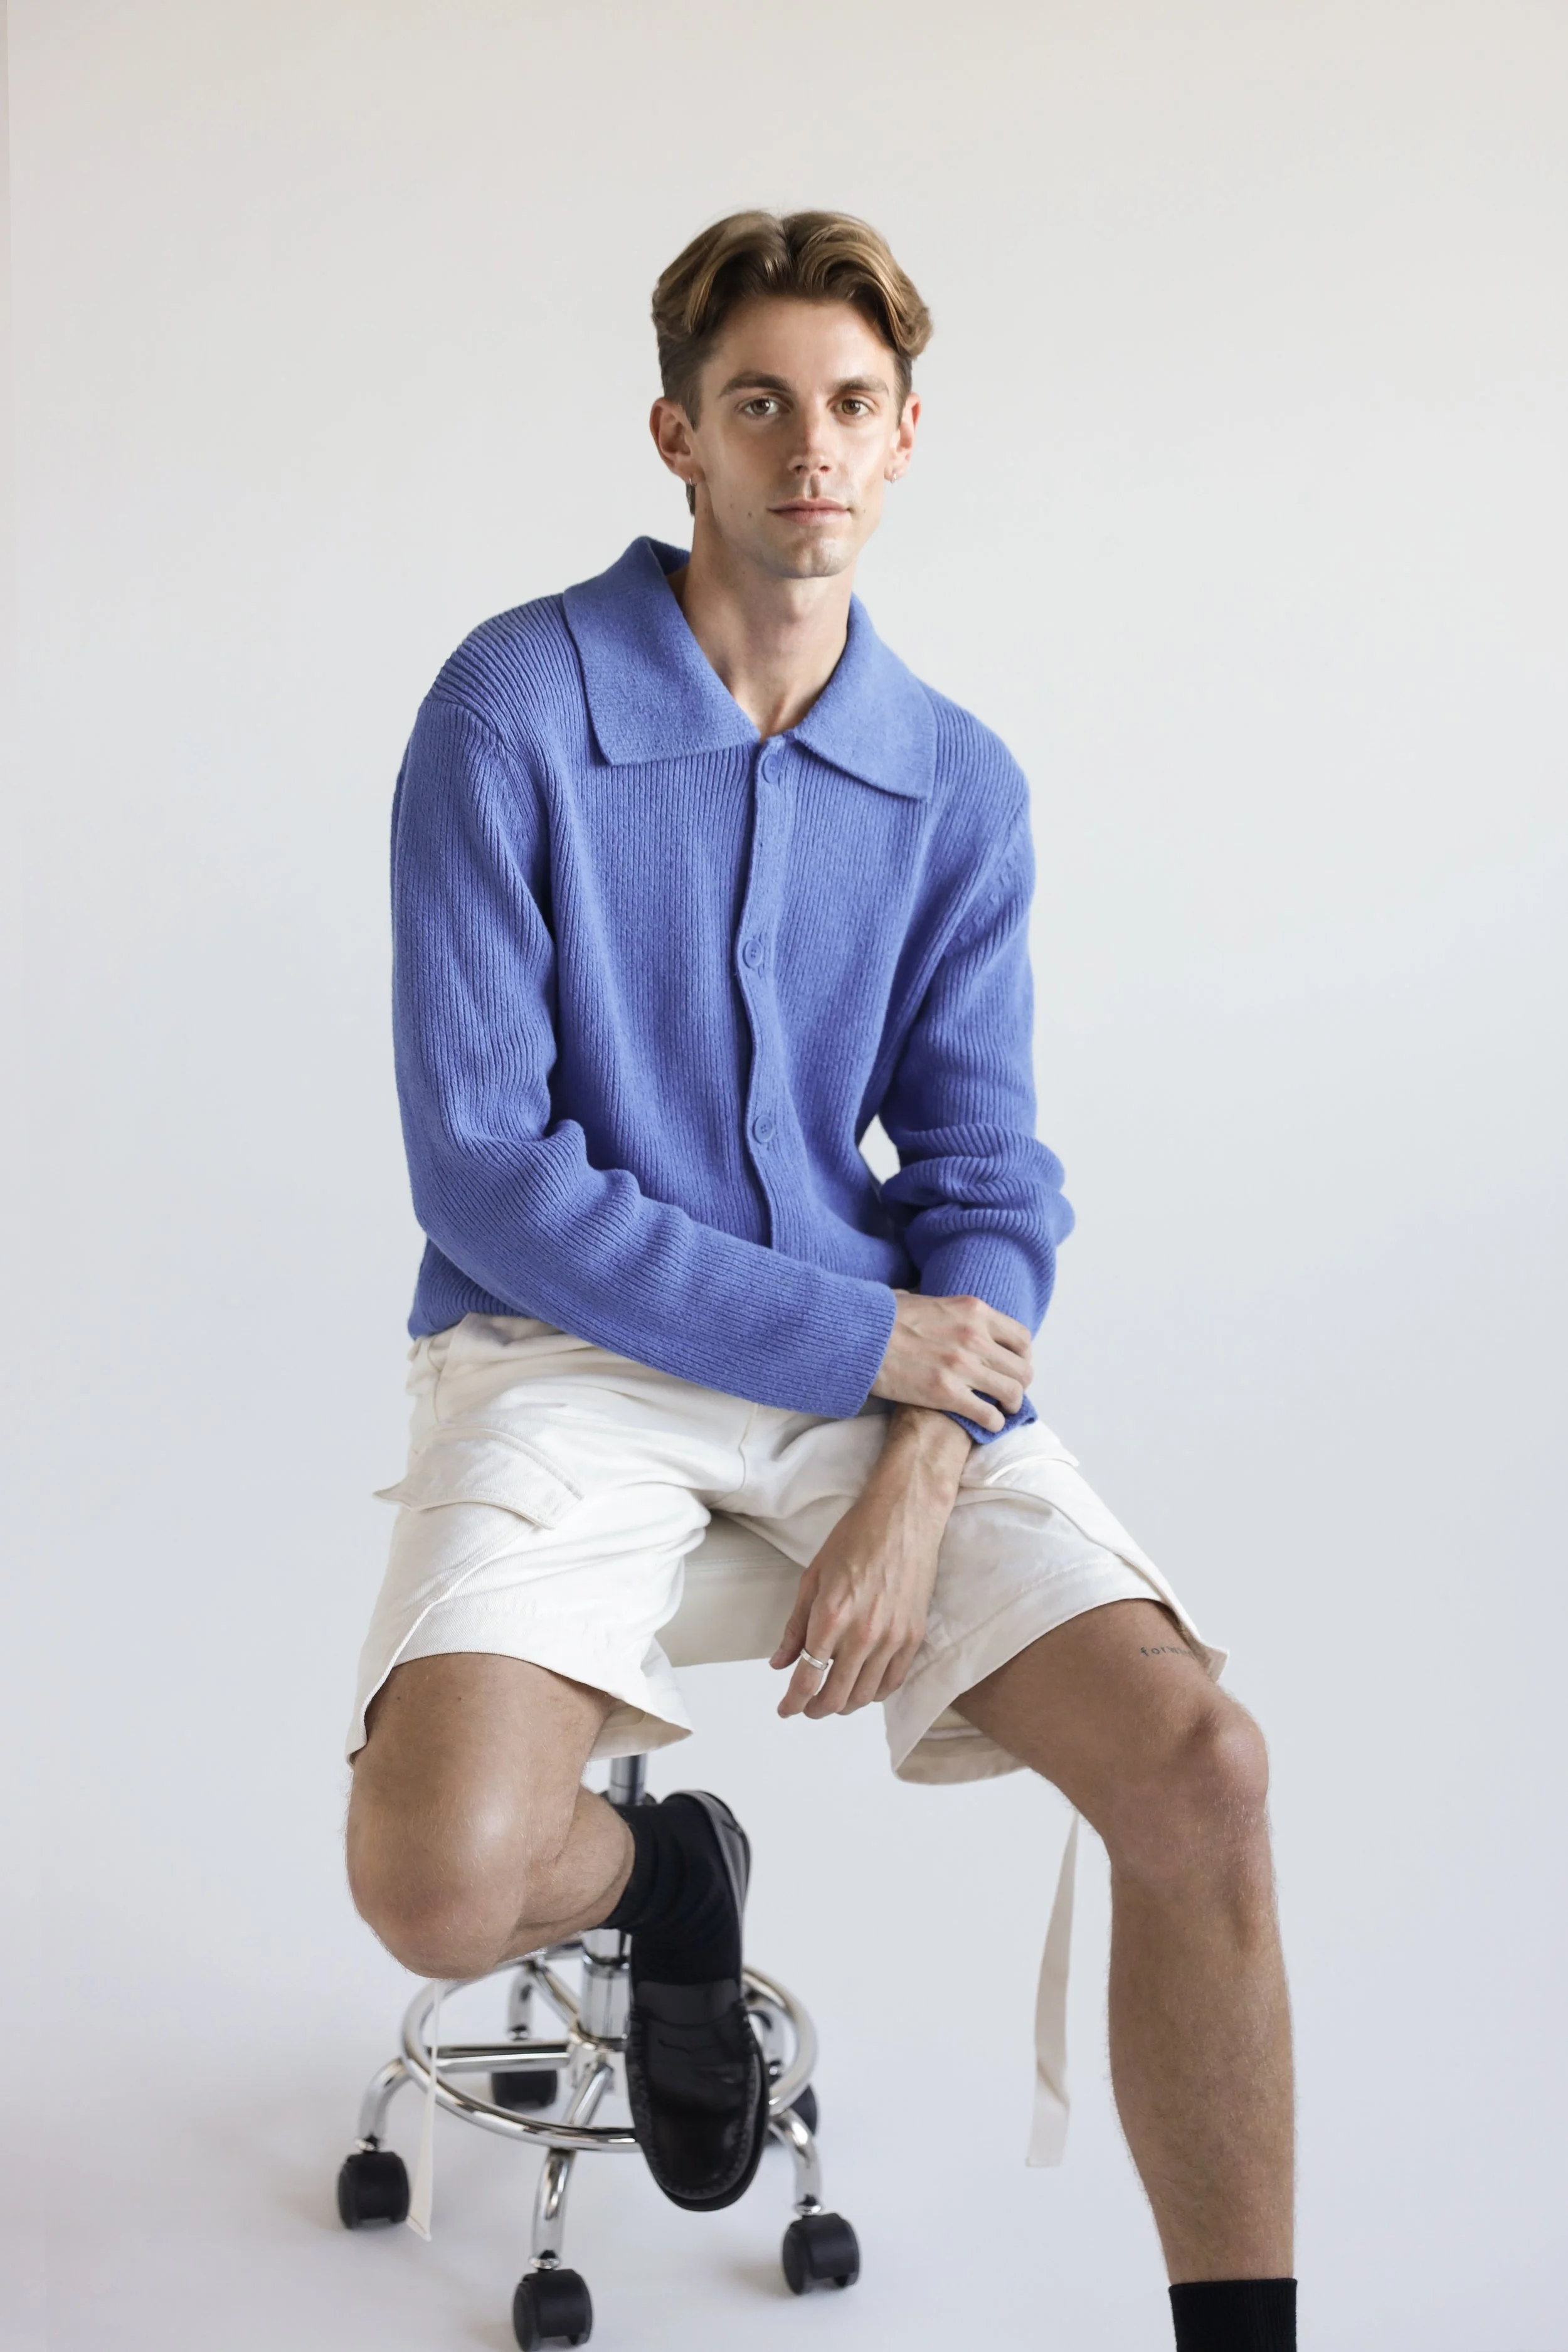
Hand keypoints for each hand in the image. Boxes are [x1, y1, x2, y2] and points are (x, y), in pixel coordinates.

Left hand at [771, 1416, 965, 1718]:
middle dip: (815, 1709)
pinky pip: (893, 1681)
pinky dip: (874, 1693)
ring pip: (865, 1696)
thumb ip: (795, 1626)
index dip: (792, 1703)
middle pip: (835, 1697)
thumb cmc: (855, 1538)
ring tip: (831, 1698)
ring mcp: (893, 1638)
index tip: (785, 1709)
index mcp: (831, 1617)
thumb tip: (779, 1663)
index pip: (807, 1680)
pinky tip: (862, 1688)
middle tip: (805, 1707)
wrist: (903, 1516)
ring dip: (843, 1705)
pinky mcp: (913, 1635)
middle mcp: (863, 1634)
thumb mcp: (812, 1578)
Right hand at [870, 1290, 1033, 1434]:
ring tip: (1001, 1409)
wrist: (858, 1336)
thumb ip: (946, 1309)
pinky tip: (986, 1422)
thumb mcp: (924, 1299)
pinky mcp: (947, 1393)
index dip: (1022, 1356)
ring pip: (1012, 1393)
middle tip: (1007, 1392)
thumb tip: (942, 1312)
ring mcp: (963, 1366)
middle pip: (1021, 1368)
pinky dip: (993, 1422)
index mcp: (974, 1311)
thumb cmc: (883, 1318)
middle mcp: (975, 1336)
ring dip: (1010, 1405)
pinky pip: (988, 1415)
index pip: (1021, 1337)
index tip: (1013, 1366)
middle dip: (1018, 1384)